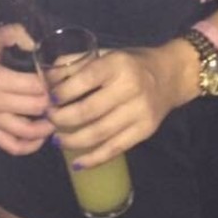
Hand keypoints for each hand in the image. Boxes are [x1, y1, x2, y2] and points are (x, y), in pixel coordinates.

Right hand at [0, 29, 52, 155]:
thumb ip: (12, 34)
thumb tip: (34, 44)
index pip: (35, 86)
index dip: (50, 81)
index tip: (55, 75)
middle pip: (36, 107)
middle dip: (52, 100)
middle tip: (59, 93)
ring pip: (28, 131)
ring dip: (46, 125)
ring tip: (54, 115)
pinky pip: (12, 146)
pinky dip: (30, 146)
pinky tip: (39, 137)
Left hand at [44, 44, 188, 169]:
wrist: (171, 75)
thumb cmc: (131, 63)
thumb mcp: (106, 54)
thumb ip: (77, 64)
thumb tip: (46, 79)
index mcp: (118, 64)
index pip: (86, 80)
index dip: (63, 92)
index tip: (49, 99)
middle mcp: (130, 88)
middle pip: (89, 110)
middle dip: (63, 118)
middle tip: (49, 120)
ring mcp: (139, 112)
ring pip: (100, 133)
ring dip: (73, 140)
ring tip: (57, 140)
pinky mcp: (145, 131)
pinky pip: (115, 148)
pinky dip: (94, 159)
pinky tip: (77, 163)